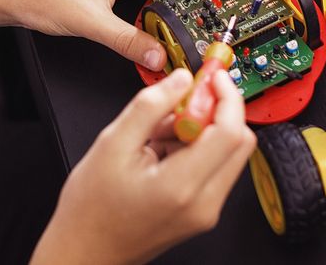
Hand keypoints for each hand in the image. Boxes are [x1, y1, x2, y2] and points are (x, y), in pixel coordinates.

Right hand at [31, 68, 256, 264]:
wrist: (86, 251)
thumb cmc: (91, 209)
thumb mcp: (112, 144)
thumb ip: (150, 106)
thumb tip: (180, 80)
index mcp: (181, 186)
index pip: (230, 132)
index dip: (226, 96)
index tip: (212, 77)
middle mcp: (203, 203)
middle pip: (238, 141)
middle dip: (216, 111)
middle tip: (182, 102)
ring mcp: (205, 211)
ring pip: (226, 153)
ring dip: (201, 131)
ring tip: (156, 136)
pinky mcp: (202, 211)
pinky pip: (213, 167)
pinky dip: (195, 148)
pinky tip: (160, 151)